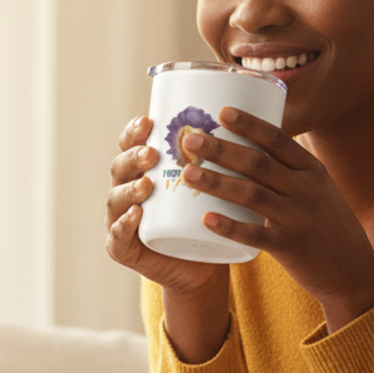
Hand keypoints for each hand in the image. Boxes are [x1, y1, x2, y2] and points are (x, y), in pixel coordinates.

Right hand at [105, 116, 230, 361]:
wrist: (205, 265)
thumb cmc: (211, 216)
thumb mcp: (216, 181)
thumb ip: (224, 153)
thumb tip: (257, 107)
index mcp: (143, 170)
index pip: (130, 144)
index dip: (134, 131)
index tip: (149, 120)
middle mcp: (127, 191)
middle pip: (120, 167)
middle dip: (133, 157)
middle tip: (152, 152)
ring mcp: (121, 221)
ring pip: (116, 200)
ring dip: (129, 190)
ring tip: (147, 184)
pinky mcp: (125, 250)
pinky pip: (118, 238)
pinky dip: (124, 226)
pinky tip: (136, 215)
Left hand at [178, 107, 373, 330]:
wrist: (353, 270)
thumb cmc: (328, 226)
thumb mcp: (320, 190)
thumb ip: (291, 172)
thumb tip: (250, 148)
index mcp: (313, 171)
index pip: (278, 140)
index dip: (249, 125)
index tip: (221, 112)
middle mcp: (306, 190)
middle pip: (257, 163)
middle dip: (221, 149)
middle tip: (190, 139)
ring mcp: (298, 218)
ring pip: (251, 195)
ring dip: (216, 182)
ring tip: (187, 173)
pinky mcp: (290, 246)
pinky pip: (255, 234)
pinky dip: (229, 226)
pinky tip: (206, 218)